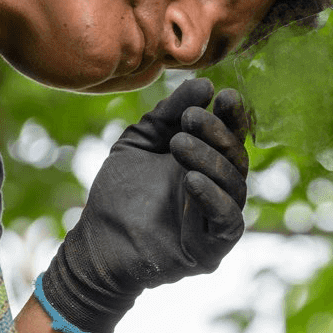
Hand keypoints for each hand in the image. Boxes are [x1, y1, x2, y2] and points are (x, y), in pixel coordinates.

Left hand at [39, 78, 251, 332]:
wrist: (96, 241)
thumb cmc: (120, 193)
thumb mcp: (141, 142)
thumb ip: (169, 113)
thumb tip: (204, 85)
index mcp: (208, 163)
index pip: (232, 136)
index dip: (233, 116)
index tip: (225, 96)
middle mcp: (220, 189)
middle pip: (236, 157)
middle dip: (216, 134)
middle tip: (190, 119)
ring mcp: (218, 219)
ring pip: (234, 185)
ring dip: (210, 160)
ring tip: (179, 144)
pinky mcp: (213, 247)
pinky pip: (227, 221)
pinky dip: (213, 199)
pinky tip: (191, 180)